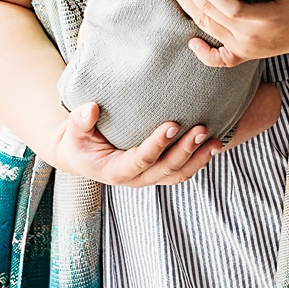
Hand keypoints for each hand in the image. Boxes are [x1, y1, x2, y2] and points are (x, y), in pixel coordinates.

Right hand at [40, 103, 220, 187]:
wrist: (83, 156)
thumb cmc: (78, 142)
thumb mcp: (72, 132)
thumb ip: (79, 121)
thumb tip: (91, 108)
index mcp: (115, 171)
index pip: (141, 160)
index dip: (157, 145)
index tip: (172, 125)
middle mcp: (136, 179)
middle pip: (166, 170)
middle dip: (186, 151)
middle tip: (201, 129)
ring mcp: (149, 177)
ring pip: (179, 174)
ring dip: (199, 159)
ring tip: (216, 141)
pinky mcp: (158, 172)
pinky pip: (181, 171)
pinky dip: (198, 161)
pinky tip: (213, 146)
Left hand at [163, 0, 288, 67]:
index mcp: (269, 18)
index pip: (233, 9)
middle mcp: (254, 36)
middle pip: (212, 15)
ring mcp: (247, 47)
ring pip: (209, 29)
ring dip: (186, 7)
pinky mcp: (244, 54)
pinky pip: (220, 60)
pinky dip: (204, 54)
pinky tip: (191, 42)